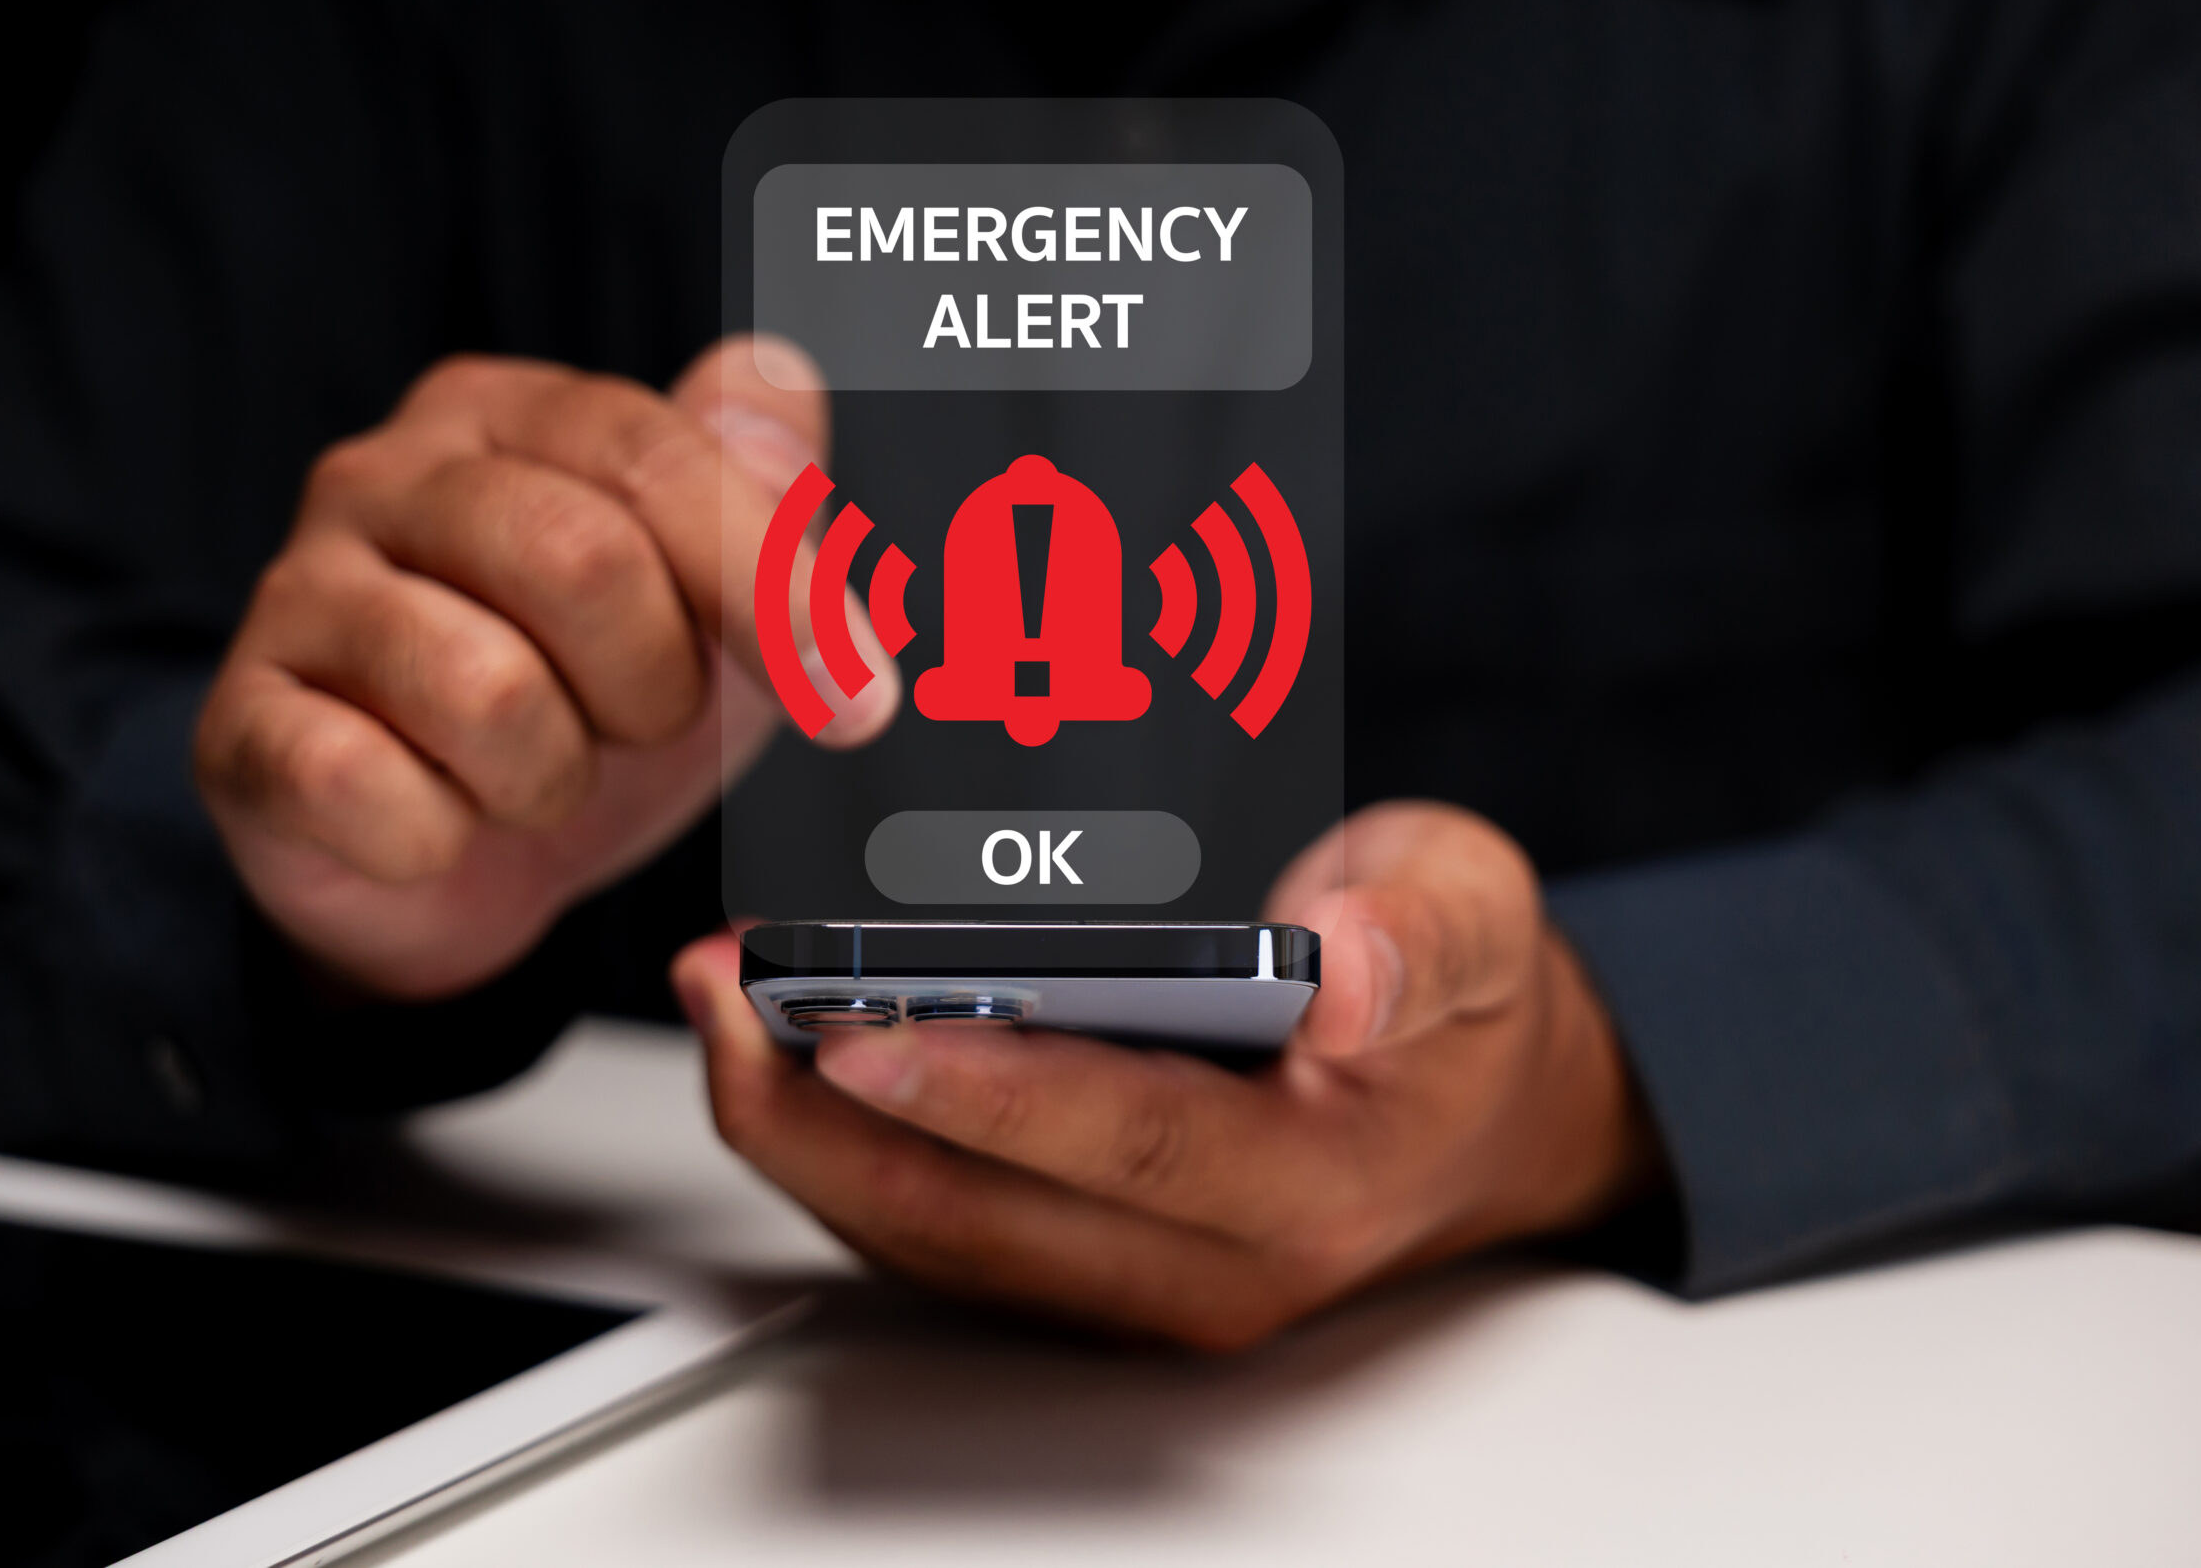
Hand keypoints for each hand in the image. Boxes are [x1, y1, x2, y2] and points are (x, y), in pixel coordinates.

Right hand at [194, 338, 895, 997]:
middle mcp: (384, 474)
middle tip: (640, 728)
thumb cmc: (591, 700)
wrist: (451, 861)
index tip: (858, 700)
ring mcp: (294, 594)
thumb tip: (782, 379)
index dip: (772, 586)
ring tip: (534, 774)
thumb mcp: (715, 600)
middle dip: (654, 687)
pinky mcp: (239, 726)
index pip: (659, 456)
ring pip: (485, 693)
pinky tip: (440, 824)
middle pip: (582, 561)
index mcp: (509, 412)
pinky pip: (368, 790)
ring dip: (552, 776)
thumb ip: (765, 485)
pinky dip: (440, 838)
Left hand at [674, 801, 1663, 1348]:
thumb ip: (1424, 931)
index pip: (1130, 1140)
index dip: (989, 1088)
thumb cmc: (1457, 1009)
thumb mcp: (1473, 916)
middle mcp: (1213, 1264)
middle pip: (984, 1214)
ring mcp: (1137, 1284)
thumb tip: (1345, 962)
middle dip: (829, 1112)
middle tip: (730, 995)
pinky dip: (839, 1149)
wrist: (1478, 1115)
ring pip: (933, 1237)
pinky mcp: (1084, 1270)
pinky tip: (776, 1056)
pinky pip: (934, 1231)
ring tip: (722, 1006)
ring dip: (807, 1134)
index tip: (868, 1022)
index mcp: (1312, 1176)